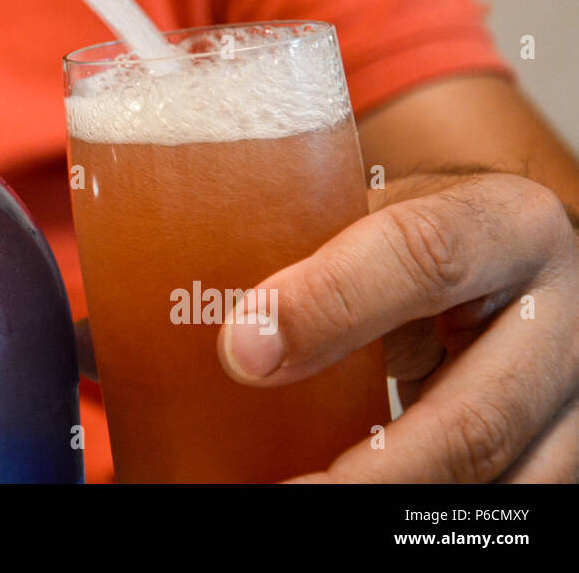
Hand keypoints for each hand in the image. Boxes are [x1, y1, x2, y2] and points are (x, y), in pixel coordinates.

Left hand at [219, 171, 578, 481]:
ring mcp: (578, 401)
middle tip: (278, 494)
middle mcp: (565, 314)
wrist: (512, 274)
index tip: (243, 353)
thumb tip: (198, 325)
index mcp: (506, 225)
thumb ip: (310, 252)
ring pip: (498, 485)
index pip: (423, 257)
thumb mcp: (380, 219)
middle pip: (474, 419)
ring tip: (296, 503)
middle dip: (365, 473)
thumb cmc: (421, 242)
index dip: (329, 306)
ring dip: (391, 508)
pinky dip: (420, 519)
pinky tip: (349, 503)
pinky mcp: (570, 457)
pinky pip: (505, 505)